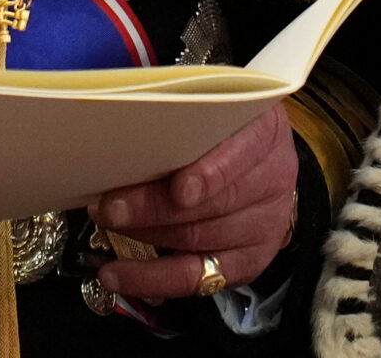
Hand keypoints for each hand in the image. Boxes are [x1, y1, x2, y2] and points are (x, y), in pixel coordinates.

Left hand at [91, 106, 297, 301]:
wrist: (258, 158)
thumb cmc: (220, 125)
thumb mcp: (211, 102)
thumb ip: (180, 112)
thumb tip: (121, 124)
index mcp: (266, 130)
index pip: (245, 152)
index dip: (212, 174)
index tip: (180, 188)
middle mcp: (273, 178)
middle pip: (216, 203)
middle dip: (156, 208)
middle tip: (109, 206)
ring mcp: (264, 224)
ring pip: (203, 239)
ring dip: (147, 235)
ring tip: (106, 224)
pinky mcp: (248, 260)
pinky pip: (199, 278)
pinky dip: (154, 277)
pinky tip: (119, 274)